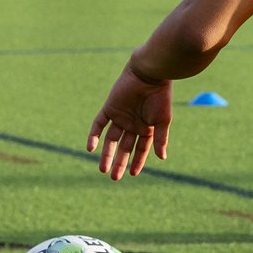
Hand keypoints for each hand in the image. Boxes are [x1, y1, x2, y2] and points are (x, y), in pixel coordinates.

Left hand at [86, 65, 172, 179]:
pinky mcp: (109, 108)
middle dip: (119, 162)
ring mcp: (120, 117)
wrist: (149, 75)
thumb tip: (162, 158)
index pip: (140, 150)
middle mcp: (132, 124)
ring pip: (110, 140)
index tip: (132, 174)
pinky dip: (94, 136)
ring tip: (103, 170)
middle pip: (124, 148)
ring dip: (106, 154)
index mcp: (147, 128)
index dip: (137, 162)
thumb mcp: (162, 121)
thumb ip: (160, 139)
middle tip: (114, 178)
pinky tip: (90, 148)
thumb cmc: (160, 97)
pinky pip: (98, 124)